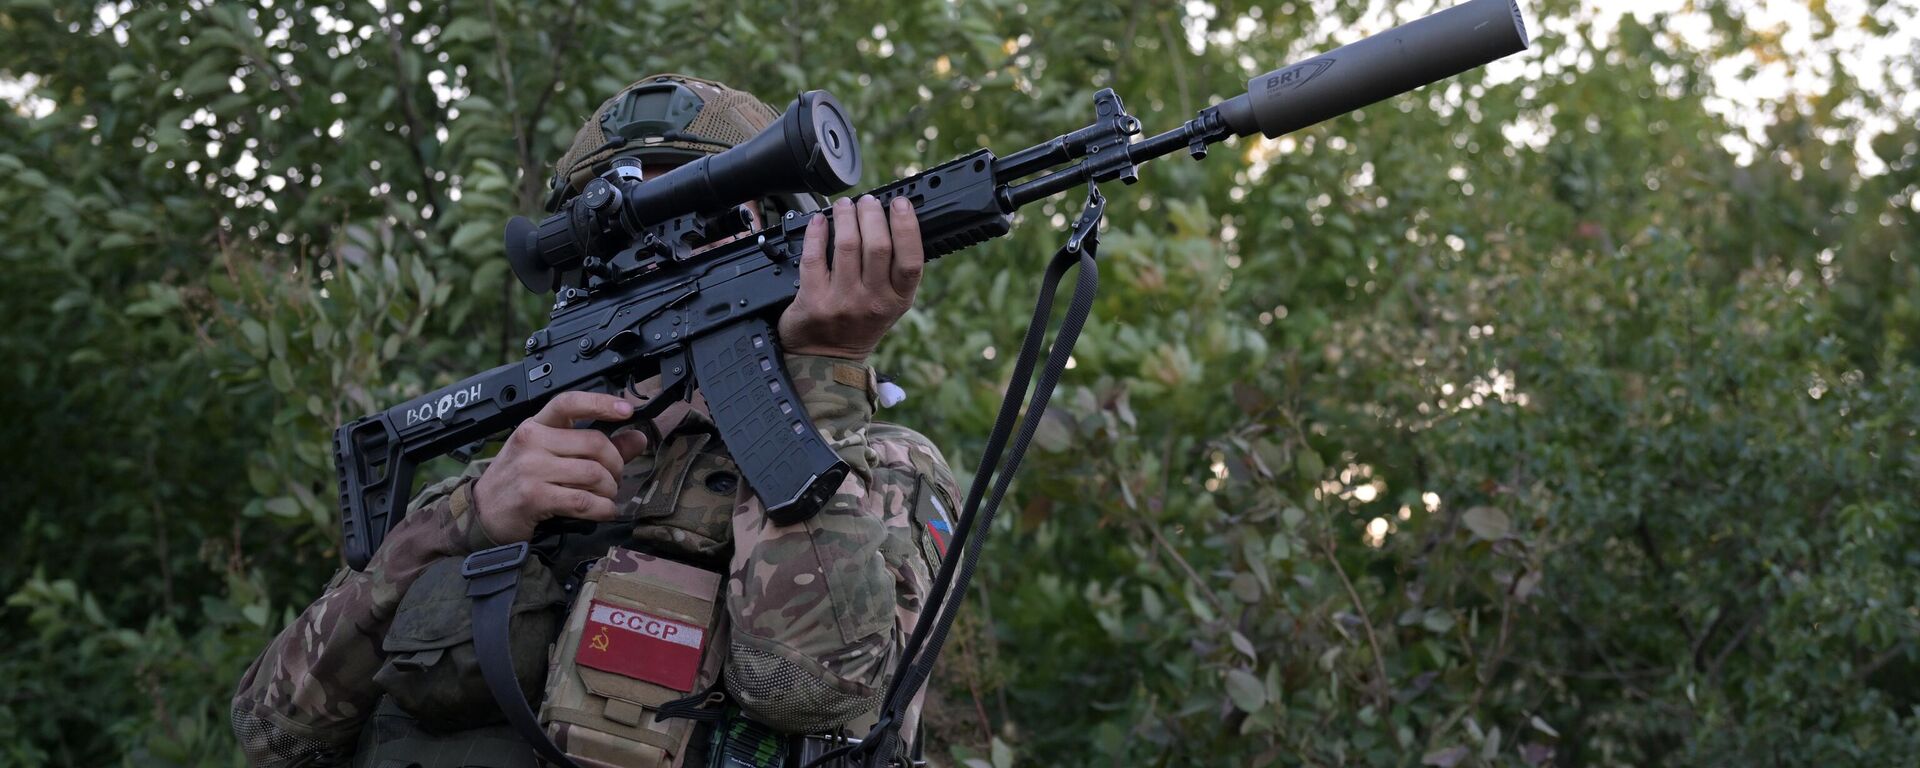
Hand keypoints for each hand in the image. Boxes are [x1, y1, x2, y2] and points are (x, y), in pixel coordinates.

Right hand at [473, 392, 651, 543]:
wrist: (482, 513)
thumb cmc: (518, 481)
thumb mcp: (549, 455)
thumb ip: (594, 446)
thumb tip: (638, 437)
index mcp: (535, 425)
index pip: (569, 402)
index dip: (601, 403)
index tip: (627, 409)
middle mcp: (532, 441)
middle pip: (595, 443)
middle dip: (616, 464)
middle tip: (615, 477)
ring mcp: (531, 469)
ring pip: (594, 473)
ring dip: (610, 489)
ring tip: (606, 496)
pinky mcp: (534, 497)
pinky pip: (585, 501)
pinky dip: (603, 508)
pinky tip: (603, 511)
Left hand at [777, 195, 924, 360]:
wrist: (824, 359)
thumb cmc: (858, 325)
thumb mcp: (888, 306)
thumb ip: (894, 272)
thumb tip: (890, 220)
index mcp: (898, 301)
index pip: (911, 260)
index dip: (907, 226)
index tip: (900, 204)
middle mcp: (873, 302)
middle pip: (878, 246)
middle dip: (872, 214)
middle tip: (868, 202)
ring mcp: (843, 302)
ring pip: (847, 246)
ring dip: (846, 217)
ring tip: (845, 206)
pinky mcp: (814, 301)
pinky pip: (815, 256)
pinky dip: (817, 232)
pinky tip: (818, 222)